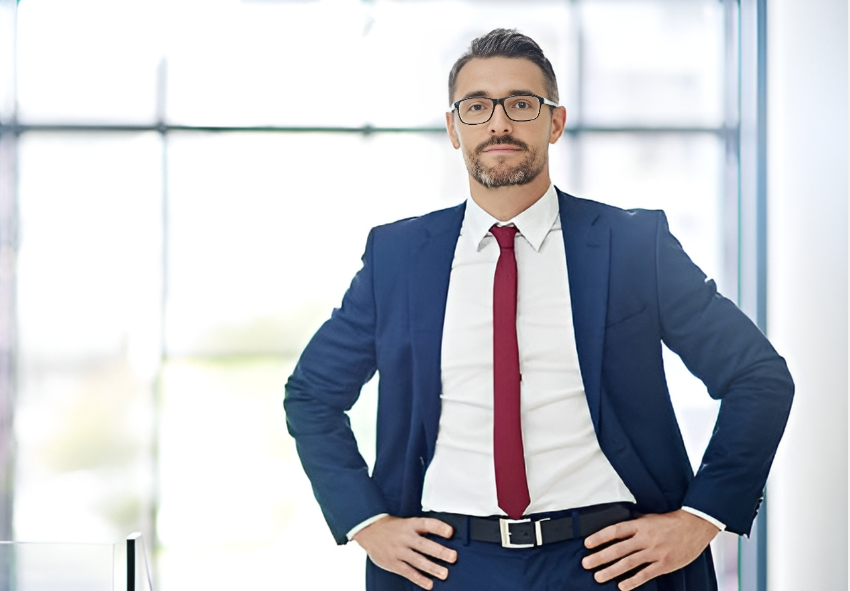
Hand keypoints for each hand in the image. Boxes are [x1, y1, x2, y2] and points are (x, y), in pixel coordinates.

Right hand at [352, 515, 457, 589]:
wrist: (368, 531)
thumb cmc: (391, 527)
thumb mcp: (406, 522)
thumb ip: (421, 529)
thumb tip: (443, 535)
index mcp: (410, 524)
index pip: (427, 524)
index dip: (439, 527)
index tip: (450, 532)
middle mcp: (405, 537)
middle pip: (424, 545)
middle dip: (440, 551)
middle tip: (452, 556)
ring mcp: (399, 551)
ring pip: (418, 560)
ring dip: (432, 568)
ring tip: (444, 573)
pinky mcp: (393, 563)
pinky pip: (408, 572)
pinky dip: (419, 579)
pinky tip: (429, 583)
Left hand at [582, 509, 719, 590]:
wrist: (695, 526)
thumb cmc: (672, 522)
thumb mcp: (649, 517)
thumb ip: (634, 524)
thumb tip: (617, 530)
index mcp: (640, 525)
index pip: (615, 531)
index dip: (599, 537)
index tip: (587, 544)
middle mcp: (645, 538)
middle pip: (618, 549)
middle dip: (600, 557)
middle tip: (586, 563)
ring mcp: (654, 552)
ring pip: (629, 563)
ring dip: (611, 571)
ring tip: (599, 576)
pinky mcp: (664, 564)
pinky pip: (645, 574)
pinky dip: (633, 581)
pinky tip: (622, 586)